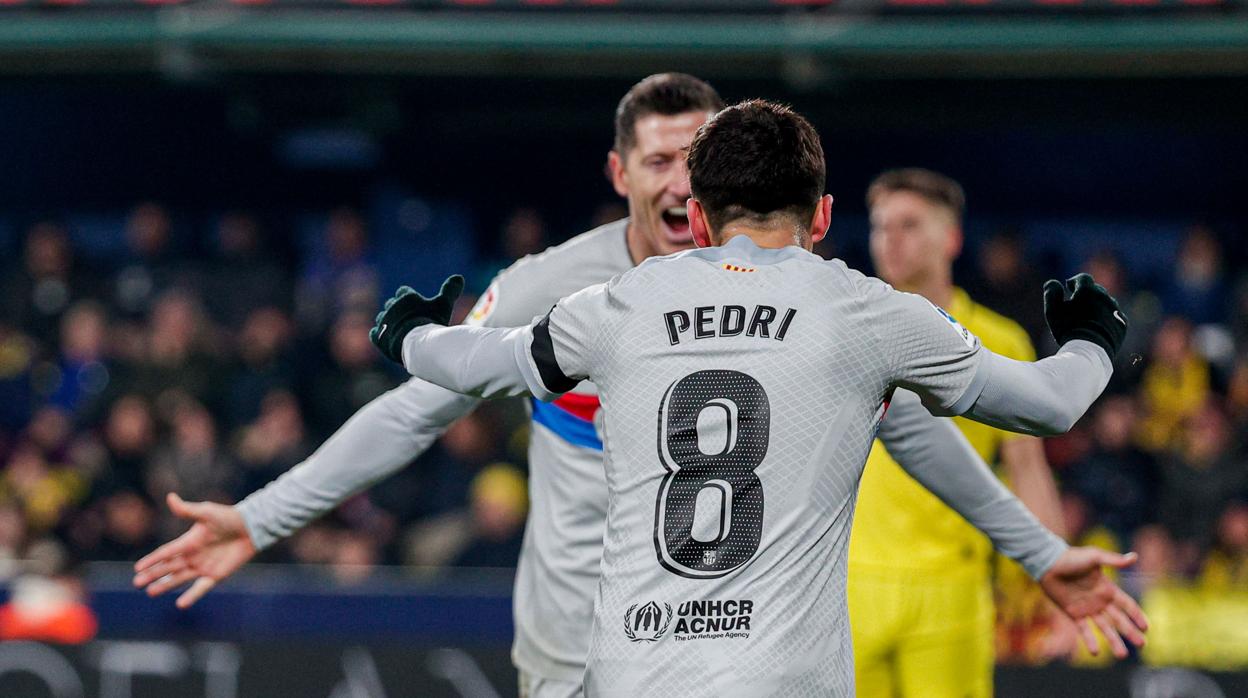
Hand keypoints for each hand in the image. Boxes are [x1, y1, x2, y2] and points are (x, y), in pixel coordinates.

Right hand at [132, 493, 256, 608]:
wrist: (250, 528)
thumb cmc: (228, 517)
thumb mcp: (206, 512)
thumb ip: (187, 510)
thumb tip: (170, 497)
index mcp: (188, 542)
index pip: (166, 552)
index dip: (152, 560)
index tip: (137, 568)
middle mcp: (192, 556)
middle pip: (169, 567)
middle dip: (153, 575)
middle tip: (137, 583)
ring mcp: (203, 567)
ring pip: (179, 578)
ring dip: (166, 585)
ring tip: (151, 592)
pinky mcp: (216, 575)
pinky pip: (201, 588)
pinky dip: (191, 596)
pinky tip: (181, 604)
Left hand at [370, 275, 464, 364]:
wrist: (417, 344)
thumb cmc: (431, 322)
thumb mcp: (443, 305)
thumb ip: (450, 291)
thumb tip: (459, 277)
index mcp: (406, 297)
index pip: (404, 292)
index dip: (409, 298)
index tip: (415, 305)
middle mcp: (392, 307)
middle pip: (392, 304)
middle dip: (398, 310)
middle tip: (409, 320)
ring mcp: (383, 322)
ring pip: (383, 318)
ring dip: (389, 323)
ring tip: (400, 331)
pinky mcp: (377, 336)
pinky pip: (375, 333)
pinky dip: (380, 335)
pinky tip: (387, 339)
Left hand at [1038, 547, 1148, 658]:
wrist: (1048, 563)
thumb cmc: (1071, 557)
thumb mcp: (1094, 557)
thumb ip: (1113, 560)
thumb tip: (1134, 557)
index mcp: (1107, 589)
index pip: (1127, 605)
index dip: (1137, 616)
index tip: (1147, 628)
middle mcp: (1100, 601)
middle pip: (1119, 620)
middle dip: (1130, 632)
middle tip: (1142, 645)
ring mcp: (1087, 608)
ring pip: (1104, 628)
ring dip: (1113, 641)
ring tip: (1122, 655)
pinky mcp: (1073, 613)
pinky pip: (1083, 629)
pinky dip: (1089, 640)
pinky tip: (1095, 652)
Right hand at [1043, 273, 1127, 358]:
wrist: (1091, 349)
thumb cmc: (1068, 328)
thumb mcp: (1053, 310)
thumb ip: (1052, 293)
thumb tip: (1052, 282)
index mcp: (1088, 290)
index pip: (1083, 278)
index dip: (1074, 281)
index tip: (1068, 288)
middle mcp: (1105, 297)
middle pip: (1096, 289)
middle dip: (1087, 293)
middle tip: (1077, 303)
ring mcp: (1115, 310)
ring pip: (1106, 302)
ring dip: (1098, 305)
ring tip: (1088, 316)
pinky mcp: (1122, 324)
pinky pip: (1115, 316)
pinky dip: (1107, 317)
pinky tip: (1099, 325)